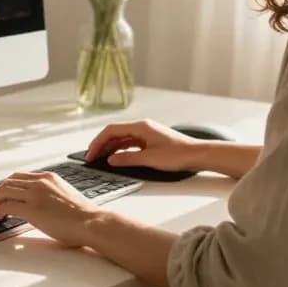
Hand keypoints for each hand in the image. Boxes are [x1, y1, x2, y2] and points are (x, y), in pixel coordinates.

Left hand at [0, 171, 100, 247]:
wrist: (92, 222)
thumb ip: (51, 194)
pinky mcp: (31, 209)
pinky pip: (6, 206)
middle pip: (9, 181)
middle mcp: (40, 182)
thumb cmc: (83, 215)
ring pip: (4, 191)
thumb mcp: (65, 195)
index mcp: (49, 177)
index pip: (20, 176)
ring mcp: (35, 194)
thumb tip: (42, 205)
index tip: (3, 194)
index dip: (8, 185)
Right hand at [85, 119, 203, 171]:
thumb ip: (127, 159)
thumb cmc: (178, 154)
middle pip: (115, 133)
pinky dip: (120, 150)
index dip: (98, 142)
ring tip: (100, 159)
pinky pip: (130, 143)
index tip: (90, 154)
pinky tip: (116, 158)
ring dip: (110, 148)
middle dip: (101, 145)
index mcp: (140, 127)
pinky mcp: (150, 141)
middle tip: (91, 158)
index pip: (111, 130)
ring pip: (122, 139)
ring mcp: (146, 134)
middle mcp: (142, 127)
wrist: (197, 155)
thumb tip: (111, 160)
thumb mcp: (149, 159)